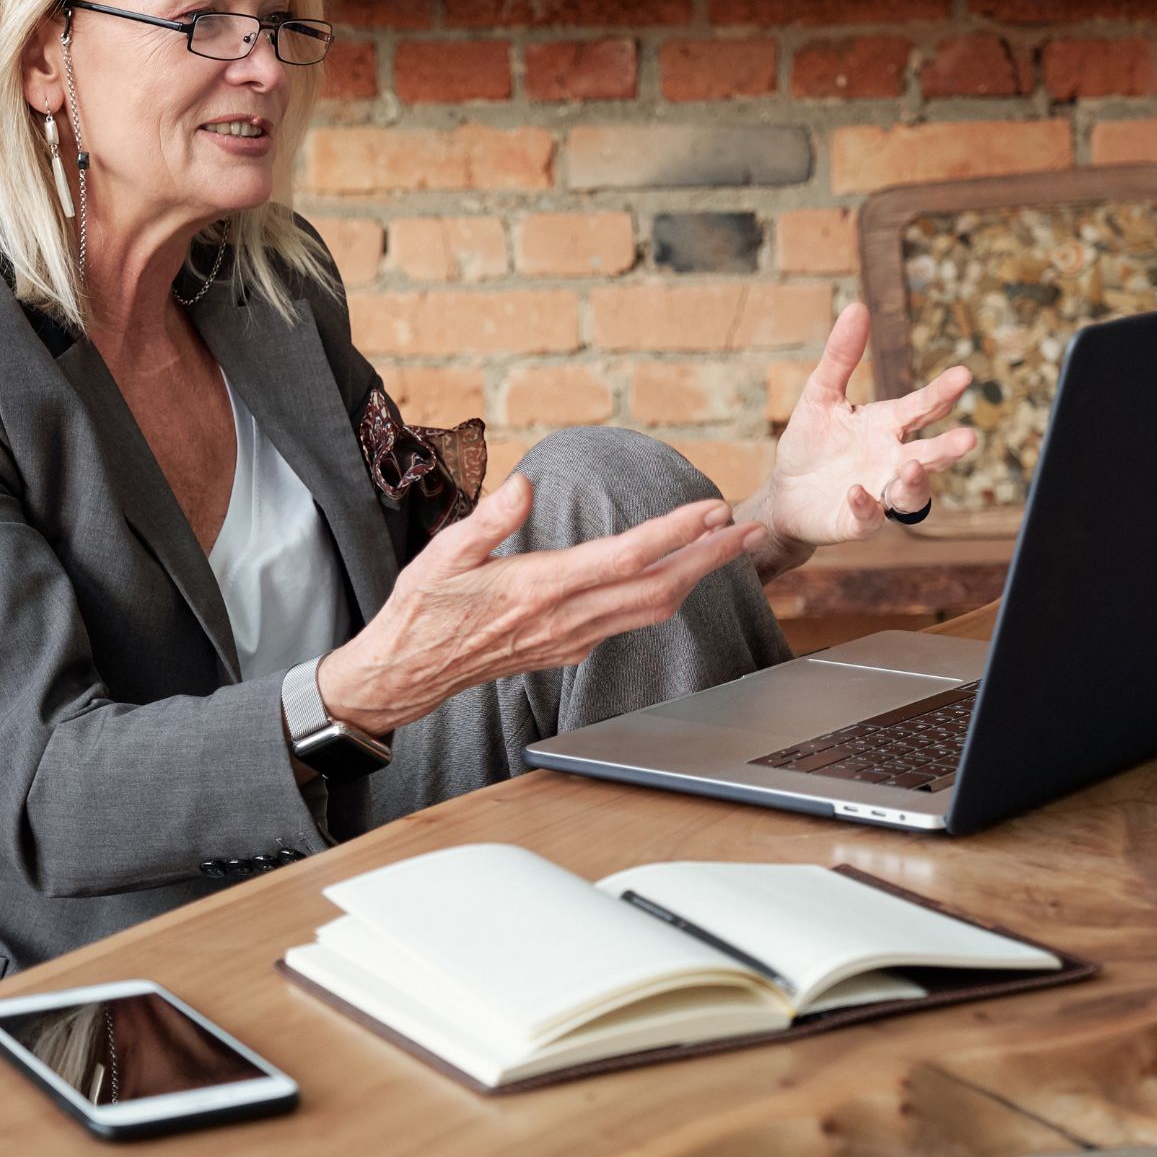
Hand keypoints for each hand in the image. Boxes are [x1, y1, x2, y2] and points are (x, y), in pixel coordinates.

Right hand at [315, 474, 766, 736]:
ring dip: (695, 578)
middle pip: (656, 589)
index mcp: (538, 587)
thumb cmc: (421, 608)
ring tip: (727, 548)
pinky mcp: (567, 649)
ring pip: (650, 611)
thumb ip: (488, 520)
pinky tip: (676, 576)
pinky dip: (664, 596)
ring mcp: (570, 639)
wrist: (408, 672)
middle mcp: (564, 618)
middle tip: (747, 530)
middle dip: (709, 559)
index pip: (624, 558)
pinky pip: (629, 622)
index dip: (674, 534)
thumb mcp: (442, 554)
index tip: (711, 511)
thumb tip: (524, 484)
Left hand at [736, 302, 976, 577]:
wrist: (784, 494)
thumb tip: (858, 307)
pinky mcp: (856, 521)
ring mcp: (879, 492)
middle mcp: (892, 459)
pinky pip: (869, 517)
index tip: (963, 374)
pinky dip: (866, 505)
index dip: (941, 392)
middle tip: (968, 438)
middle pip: (929, 453)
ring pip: (911, 493)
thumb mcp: (820, 395)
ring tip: (914, 466)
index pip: (921, 407)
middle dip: (947, 448)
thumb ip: (841, 357)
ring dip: (916, 481)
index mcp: (887, 426)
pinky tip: (856, 491)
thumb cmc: (810, 444)